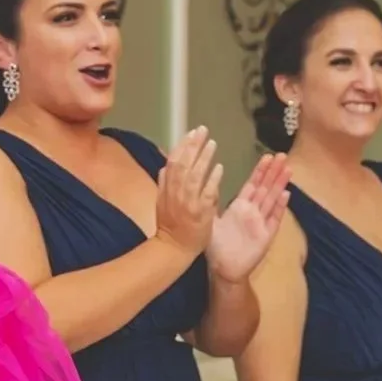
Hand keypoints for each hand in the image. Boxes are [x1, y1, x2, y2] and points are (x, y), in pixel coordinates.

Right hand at [155, 127, 224, 255]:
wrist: (173, 250)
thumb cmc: (169, 226)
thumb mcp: (161, 202)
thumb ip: (164, 184)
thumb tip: (165, 166)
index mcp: (166, 189)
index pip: (173, 162)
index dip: (182, 146)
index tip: (191, 133)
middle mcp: (176, 193)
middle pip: (183, 164)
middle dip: (193, 146)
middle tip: (203, 130)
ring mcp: (188, 202)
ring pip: (195, 176)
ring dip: (204, 158)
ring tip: (213, 143)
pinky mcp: (201, 213)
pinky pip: (207, 193)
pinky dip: (212, 179)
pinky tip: (220, 167)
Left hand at [207, 153, 289, 282]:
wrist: (224, 270)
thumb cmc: (216, 247)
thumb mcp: (212, 221)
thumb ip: (213, 203)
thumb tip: (209, 183)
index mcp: (240, 206)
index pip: (252, 184)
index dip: (260, 171)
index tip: (267, 156)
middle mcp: (253, 211)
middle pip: (265, 188)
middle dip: (273, 172)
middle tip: (282, 156)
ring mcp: (261, 222)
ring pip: (272, 199)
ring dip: (280, 184)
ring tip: (288, 169)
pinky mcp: (267, 235)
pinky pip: (274, 219)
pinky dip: (280, 207)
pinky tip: (286, 194)